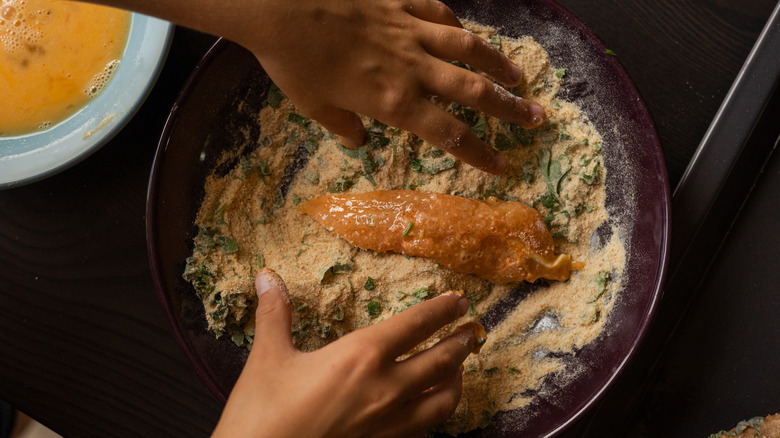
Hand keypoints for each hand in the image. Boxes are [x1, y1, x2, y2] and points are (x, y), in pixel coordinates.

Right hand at [212, 268, 479, 437]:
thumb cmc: (262, 413)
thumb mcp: (267, 358)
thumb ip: (274, 314)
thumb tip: (266, 276)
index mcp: (360, 357)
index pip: (413, 325)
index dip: (440, 310)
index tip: (459, 299)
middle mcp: (385, 390)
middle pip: (440, 362)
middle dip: (460, 343)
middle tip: (472, 331)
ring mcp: (389, 425)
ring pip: (443, 402)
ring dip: (456, 381)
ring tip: (459, 369)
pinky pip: (424, 430)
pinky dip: (435, 415)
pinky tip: (428, 409)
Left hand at [237, 0, 545, 173]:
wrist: (281, 7)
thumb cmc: (294, 62)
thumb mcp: (315, 106)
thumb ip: (343, 126)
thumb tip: (359, 140)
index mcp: (394, 102)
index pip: (449, 135)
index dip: (480, 153)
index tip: (503, 165)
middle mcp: (413, 69)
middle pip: (474, 92)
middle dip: (510, 109)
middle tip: (536, 119)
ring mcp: (411, 31)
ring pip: (469, 49)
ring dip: (499, 65)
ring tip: (521, 78)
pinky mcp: (402, 2)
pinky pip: (440, 13)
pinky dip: (459, 26)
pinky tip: (469, 33)